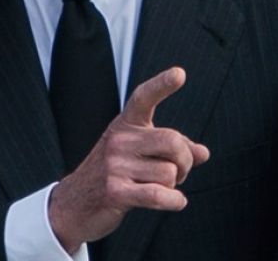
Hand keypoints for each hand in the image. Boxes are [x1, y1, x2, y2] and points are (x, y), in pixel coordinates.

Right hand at [48, 67, 209, 252]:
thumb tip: (203, 153)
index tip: (180, 73)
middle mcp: (119, 140)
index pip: (144, 98)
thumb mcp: (141, 153)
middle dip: (185, 161)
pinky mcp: (115, 192)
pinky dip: (175, 201)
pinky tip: (177, 201)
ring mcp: (115, 165)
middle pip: (173, 142)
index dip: (162, 85)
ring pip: (170, 173)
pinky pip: (159, 195)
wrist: (74, 204)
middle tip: (180, 171)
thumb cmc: (115, 174)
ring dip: (174, 185)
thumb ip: (173, 150)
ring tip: (160, 186)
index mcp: (126, 124)